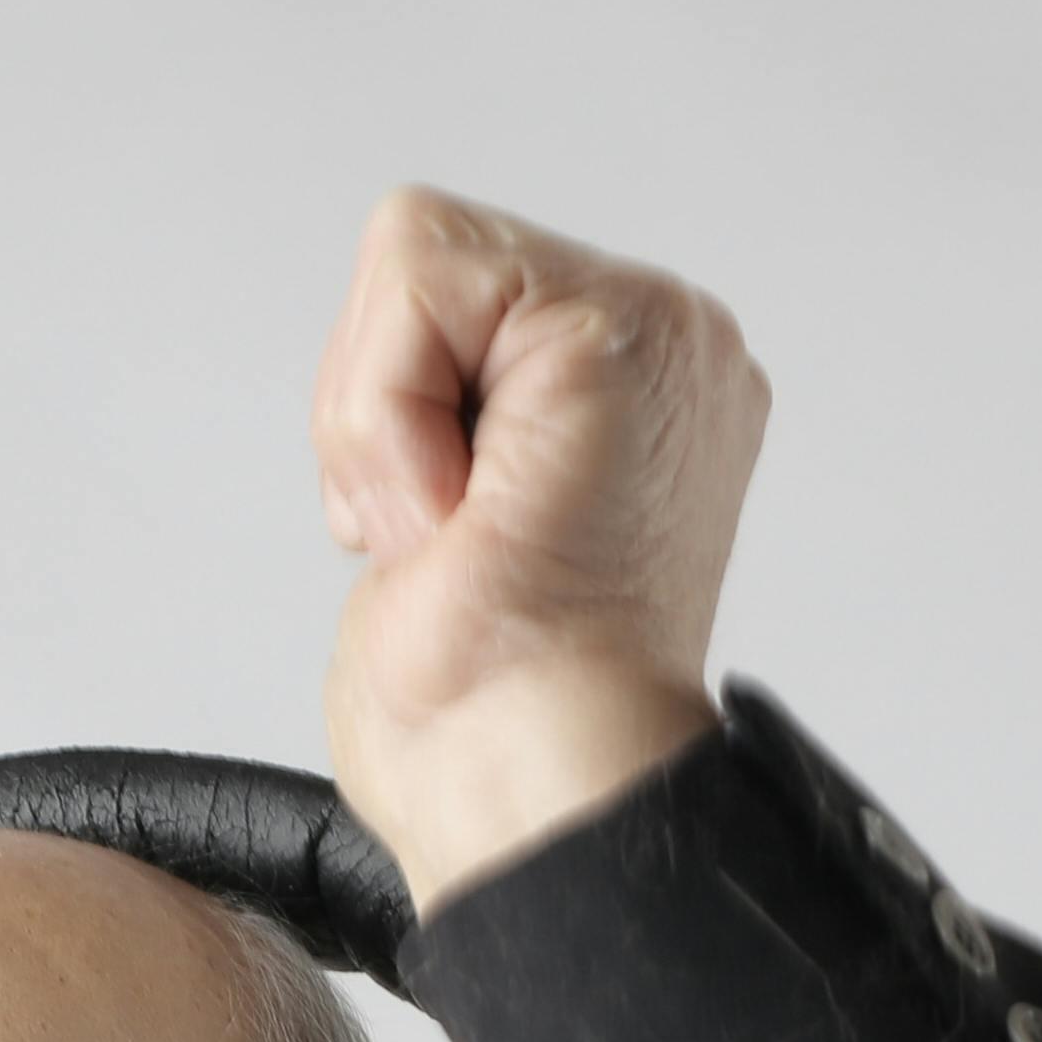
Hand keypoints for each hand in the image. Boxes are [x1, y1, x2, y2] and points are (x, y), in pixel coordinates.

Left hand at [314, 184, 769, 913]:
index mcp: (633, 400)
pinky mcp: (619, 331)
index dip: (390, 418)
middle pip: (424, 258)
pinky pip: (418, 275)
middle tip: (443, 538)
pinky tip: (458, 508)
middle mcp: (665, 353)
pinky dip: (387, 408)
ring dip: (380, 419)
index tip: (445, 539)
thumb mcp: (435, 527)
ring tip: (457, 529)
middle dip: (376, 407)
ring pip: (415, 254)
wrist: (533, 786)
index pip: (446, 299)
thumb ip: (440, 420)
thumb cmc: (487, 721)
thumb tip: (402, 402)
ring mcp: (659, 334)